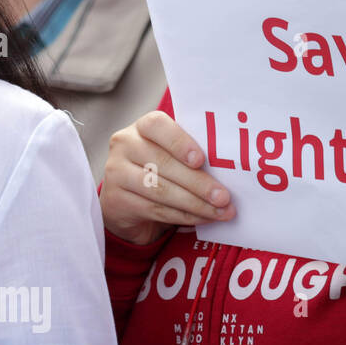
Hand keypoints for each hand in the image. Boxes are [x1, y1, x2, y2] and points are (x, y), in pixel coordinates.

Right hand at [101, 110, 235, 245]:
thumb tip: (230, 170)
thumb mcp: (172, 154)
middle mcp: (124, 145)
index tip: (200, 160)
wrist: (127, 198)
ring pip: (160, 189)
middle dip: (198, 183)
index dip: (179, 142)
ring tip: (221, 212)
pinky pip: (155, 209)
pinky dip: (183, 216)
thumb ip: (192, 154)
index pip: (156, 126)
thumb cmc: (160, 170)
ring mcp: (115, 172)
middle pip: (163, 163)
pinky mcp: (115, 199)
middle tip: (224, 197)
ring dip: (195, 204)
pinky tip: (202, 218)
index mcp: (141, 127)